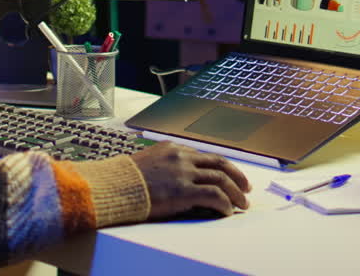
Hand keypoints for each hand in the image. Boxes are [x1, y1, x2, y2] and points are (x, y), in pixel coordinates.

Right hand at [129, 142, 250, 218]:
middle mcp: (181, 157)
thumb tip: (181, 179)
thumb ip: (166, 165)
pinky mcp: (183, 191)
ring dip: (235, 193)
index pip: (206, 156)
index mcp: (173, 148)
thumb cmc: (125, 180)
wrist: (113, 187)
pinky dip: (224, 203)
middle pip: (219, 163)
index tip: (232, 176)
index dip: (223, 166)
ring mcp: (183, 173)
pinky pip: (213, 195)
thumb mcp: (147, 163)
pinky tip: (226, 211)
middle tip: (246, 188)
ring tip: (241, 204)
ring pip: (221, 179)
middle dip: (237, 177)